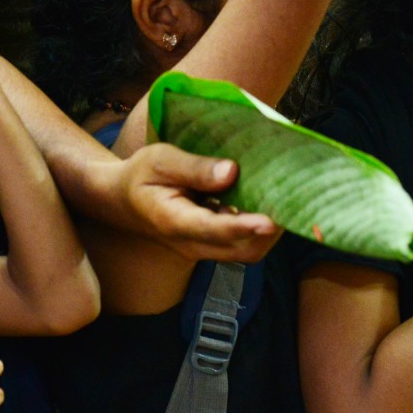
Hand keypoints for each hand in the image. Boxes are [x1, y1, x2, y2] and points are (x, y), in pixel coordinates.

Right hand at [101, 142, 281, 263]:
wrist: (120, 201)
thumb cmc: (140, 175)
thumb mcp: (160, 160)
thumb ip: (195, 168)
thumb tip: (232, 172)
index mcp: (174, 221)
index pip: (215, 229)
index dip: (245, 226)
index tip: (270, 220)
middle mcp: (191, 243)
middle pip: (241, 251)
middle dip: (270, 233)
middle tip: (293, 203)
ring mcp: (201, 248)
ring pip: (246, 252)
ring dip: (269, 233)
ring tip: (287, 201)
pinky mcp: (210, 245)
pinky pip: (241, 245)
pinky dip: (260, 229)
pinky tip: (270, 202)